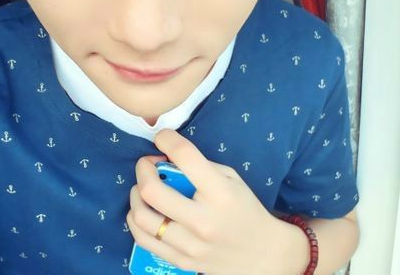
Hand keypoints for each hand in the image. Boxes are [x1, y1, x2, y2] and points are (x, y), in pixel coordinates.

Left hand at [127, 128, 284, 274]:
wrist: (263, 254)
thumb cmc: (245, 208)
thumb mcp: (231, 178)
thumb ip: (200, 167)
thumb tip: (166, 157)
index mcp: (220, 193)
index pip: (185, 157)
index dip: (166, 139)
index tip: (162, 137)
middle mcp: (202, 220)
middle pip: (152, 191)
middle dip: (143, 169)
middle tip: (147, 164)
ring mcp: (190, 245)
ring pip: (141, 218)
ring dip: (136, 195)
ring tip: (143, 187)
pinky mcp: (181, 262)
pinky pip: (143, 240)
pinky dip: (135, 220)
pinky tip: (142, 210)